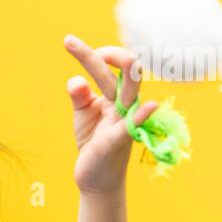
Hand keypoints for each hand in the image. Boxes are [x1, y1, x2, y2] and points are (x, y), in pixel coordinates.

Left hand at [63, 34, 158, 195]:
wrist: (95, 179)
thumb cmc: (93, 143)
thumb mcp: (82, 115)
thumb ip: (80, 95)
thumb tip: (76, 80)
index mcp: (115, 95)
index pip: (109, 67)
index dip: (93, 55)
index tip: (71, 47)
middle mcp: (124, 104)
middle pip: (125, 71)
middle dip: (109, 53)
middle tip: (70, 42)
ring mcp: (124, 121)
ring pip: (130, 90)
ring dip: (126, 71)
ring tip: (119, 57)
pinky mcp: (117, 141)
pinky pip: (132, 126)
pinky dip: (141, 116)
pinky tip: (151, 106)